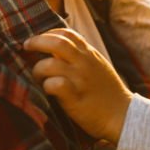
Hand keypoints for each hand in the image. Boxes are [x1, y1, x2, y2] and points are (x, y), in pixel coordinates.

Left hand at [24, 28, 132, 142]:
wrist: (123, 115)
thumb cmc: (108, 93)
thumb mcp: (99, 67)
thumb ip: (83, 56)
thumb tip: (59, 49)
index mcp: (90, 54)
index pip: (67, 33)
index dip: (49, 33)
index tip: (39, 39)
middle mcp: (85, 63)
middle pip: (57, 42)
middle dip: (37, 41)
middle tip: (26, 46)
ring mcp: (81, 80)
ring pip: (50, 64)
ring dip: (37, 69)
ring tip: (37, 77)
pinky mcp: (76, 98)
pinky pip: (55, 85)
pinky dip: (47, 86)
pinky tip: (47, 90)